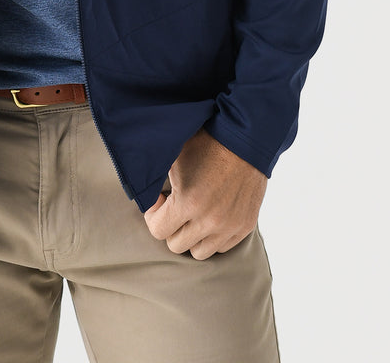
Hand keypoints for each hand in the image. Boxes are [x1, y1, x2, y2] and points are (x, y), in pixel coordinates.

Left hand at [143, 129, 266, 259]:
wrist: (245, 136)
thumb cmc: (206, 142)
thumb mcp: (175, 156)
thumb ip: (156, 181)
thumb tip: (144, 195)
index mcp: (188, 202)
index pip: (158, 231)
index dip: (153, 215)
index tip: (160, 200)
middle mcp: (210, 220)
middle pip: (177, 245)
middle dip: (171, 226)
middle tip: (175, 207)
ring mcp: (230, 226)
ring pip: (200, 252)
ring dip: (192, 236)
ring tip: (193, 214)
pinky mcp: (246, 225)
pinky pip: (222, 246)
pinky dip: (214, 236)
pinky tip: (211, 214)